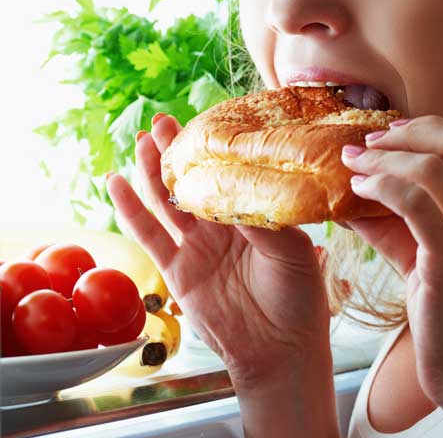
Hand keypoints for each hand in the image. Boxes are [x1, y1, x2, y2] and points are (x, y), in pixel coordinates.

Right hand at [106, 113, 331, 385]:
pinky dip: (130, 208)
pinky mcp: (178, 270)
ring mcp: (199, 247)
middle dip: (179, 151)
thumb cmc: (299, 298)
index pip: (231, 173)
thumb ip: (262, 220)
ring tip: (142, 139)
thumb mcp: (292, 250)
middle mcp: (226, 227)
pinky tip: (116, 182)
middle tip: (163, 120)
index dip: (215, 150)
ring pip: (169, 201)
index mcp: (257, 215)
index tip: (204, 121)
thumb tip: (238, 189)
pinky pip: (149, 234)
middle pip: (196, 181)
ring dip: (154, 171)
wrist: (281, 349)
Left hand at [341, 116, 442, 415]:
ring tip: (354, 164)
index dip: (432, 129)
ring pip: (433, 167)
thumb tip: (358, 202)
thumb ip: (405, 230)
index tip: (394, 133)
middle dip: (411, 131)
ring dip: (386, 158)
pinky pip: (415, 204)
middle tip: (370, 141)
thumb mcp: (439, 266)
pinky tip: (358, 192)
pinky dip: (382, 187)